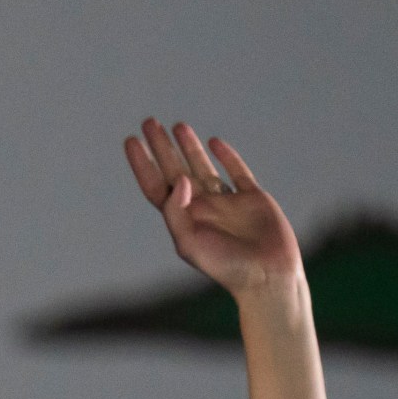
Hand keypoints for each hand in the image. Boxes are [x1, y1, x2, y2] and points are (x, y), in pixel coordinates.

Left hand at [124, 118, 303, 297]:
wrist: (266, 276)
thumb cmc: (224, 265)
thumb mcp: (189, 242)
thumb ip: (176, 211)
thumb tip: (180, 179)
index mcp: (182, 219)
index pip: (156, 185)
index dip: (142, 164)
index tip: (131, 140)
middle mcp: (201, 208)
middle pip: (175, 170)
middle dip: (161, 147)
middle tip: (149, 122)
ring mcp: (227, 202)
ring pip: (203, 167)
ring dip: (189, 147)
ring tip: (177, 125)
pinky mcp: (252, 198)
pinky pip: (237, 172)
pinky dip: (227, 157)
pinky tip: (214, 143)